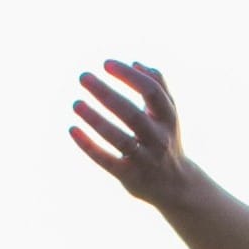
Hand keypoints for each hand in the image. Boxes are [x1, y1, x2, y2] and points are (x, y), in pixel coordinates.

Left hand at [69, 60, 187, 205]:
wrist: (176, 186)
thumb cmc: (166, 140)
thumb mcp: (168, 115)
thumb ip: (159, 87)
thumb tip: (135, 63)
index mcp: (168, 119)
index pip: (151, 92)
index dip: (129, 76)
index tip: (106, 64)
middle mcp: (159, 139)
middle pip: (132, 115)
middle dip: (106, 94)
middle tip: (83, 77)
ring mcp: (145, 159)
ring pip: (120, 139)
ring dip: (96, 120)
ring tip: (76, 103)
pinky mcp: (130, 176)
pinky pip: (107, 161)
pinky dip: (89, 146)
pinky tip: (73, 130)